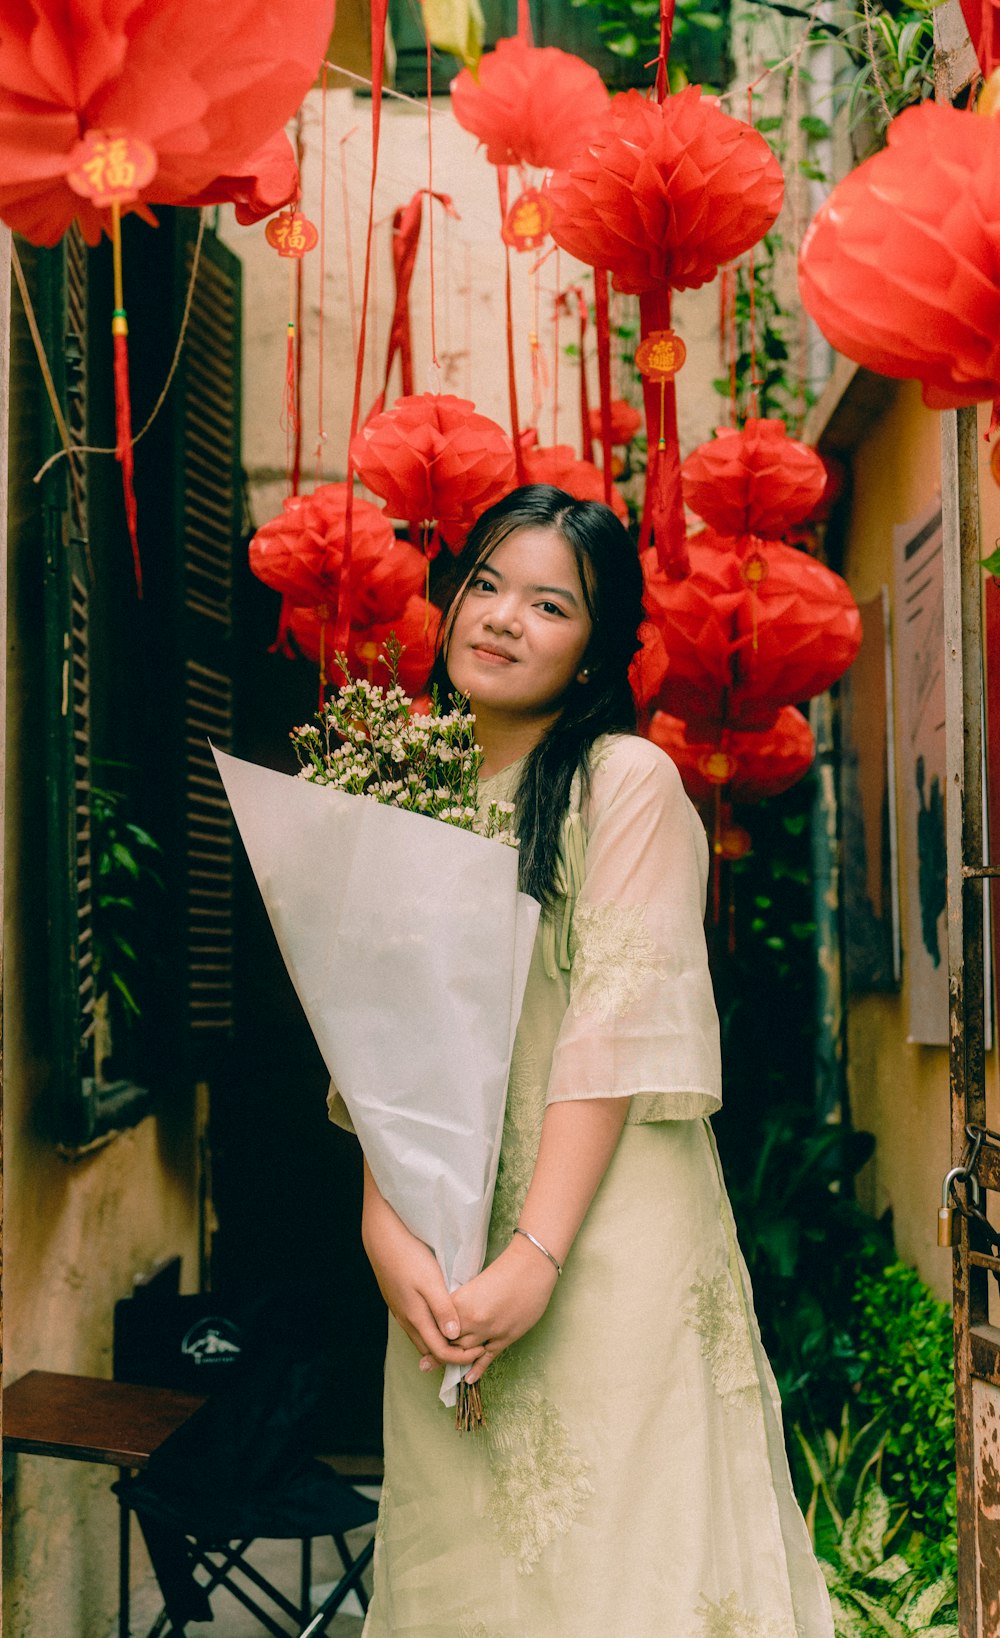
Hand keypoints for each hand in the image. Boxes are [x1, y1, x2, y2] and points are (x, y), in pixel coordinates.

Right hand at [362, 1179, 485, 1371]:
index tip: (479, 1352)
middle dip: (451, 1355)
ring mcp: (400, 1311)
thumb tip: (453, 1335)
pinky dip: (431, 1331)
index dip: (460, 1358)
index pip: (440, 1352)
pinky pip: (416, 1325)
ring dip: (440, 1343)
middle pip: (430, 1350)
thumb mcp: (430, 1280)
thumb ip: (442, 1309)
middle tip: (473, 1347)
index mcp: (416, 1318)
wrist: (382, 1239)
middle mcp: (406, 1320)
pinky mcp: (398, 1301)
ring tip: (461, 1336)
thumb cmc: (409, 1256)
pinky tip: (441, 1320)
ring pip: (421, 1337)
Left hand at [430, 1235, 557, 1385]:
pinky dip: (476, 1369)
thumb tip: (449, 1316)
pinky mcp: (506, 1337)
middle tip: (431, 1357)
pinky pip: (487, 1358)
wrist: (531, 1267)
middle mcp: (473, 1319)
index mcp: (461, 1302)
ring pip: (466, 1352)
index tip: (425, 1336)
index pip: (438, 1324)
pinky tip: (468, 1378)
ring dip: (456, 1358)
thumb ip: (461, 1301)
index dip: (431, 1331)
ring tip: (448, 1364)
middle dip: (440, 1348)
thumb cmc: (503, 1268)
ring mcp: (490, 1330)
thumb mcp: (474, 1283)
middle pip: (449, 1341)